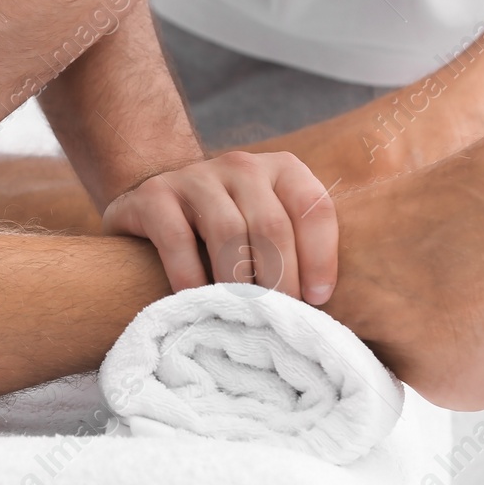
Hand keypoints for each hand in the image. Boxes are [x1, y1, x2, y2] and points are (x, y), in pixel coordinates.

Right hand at [102, 150, 336, 304]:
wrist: (157, 204)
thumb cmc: (229, 232)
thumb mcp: (268, 226)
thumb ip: (298, 249)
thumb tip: (329, 306)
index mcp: (281, 170)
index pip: (313, 208)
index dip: (320, 258)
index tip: (317, 300)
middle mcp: (242, 166)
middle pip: (272, 225)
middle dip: (280, 280)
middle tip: (277, 318)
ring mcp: (196, 177)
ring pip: (228, 231)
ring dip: (238, 282)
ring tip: (242, 314)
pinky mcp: (154, 195)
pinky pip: (177, 239)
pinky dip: (190, 278)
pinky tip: (197, 301)